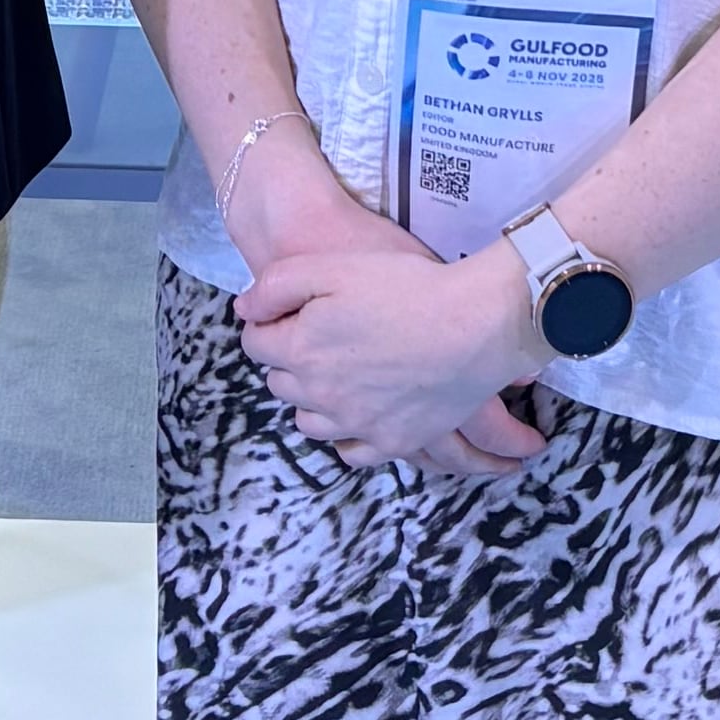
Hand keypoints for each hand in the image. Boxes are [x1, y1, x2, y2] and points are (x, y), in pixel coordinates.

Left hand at [237, 222, 550, 472]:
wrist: (475, 324)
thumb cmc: (406, 287)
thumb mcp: (333, 267)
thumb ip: (276, 286)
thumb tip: (243, 311)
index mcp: (300, 351)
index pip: (256, 344)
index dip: (269, 323)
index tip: (288, 313)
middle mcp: (320, 396)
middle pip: (280, 383)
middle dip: (289, 359)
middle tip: (317, 337)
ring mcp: (356, 425)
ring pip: (310, 421)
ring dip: (312, 398)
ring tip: (336, 374)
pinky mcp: (392, 442)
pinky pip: (352, 452)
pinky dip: (346, 435)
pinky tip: (356, 415)